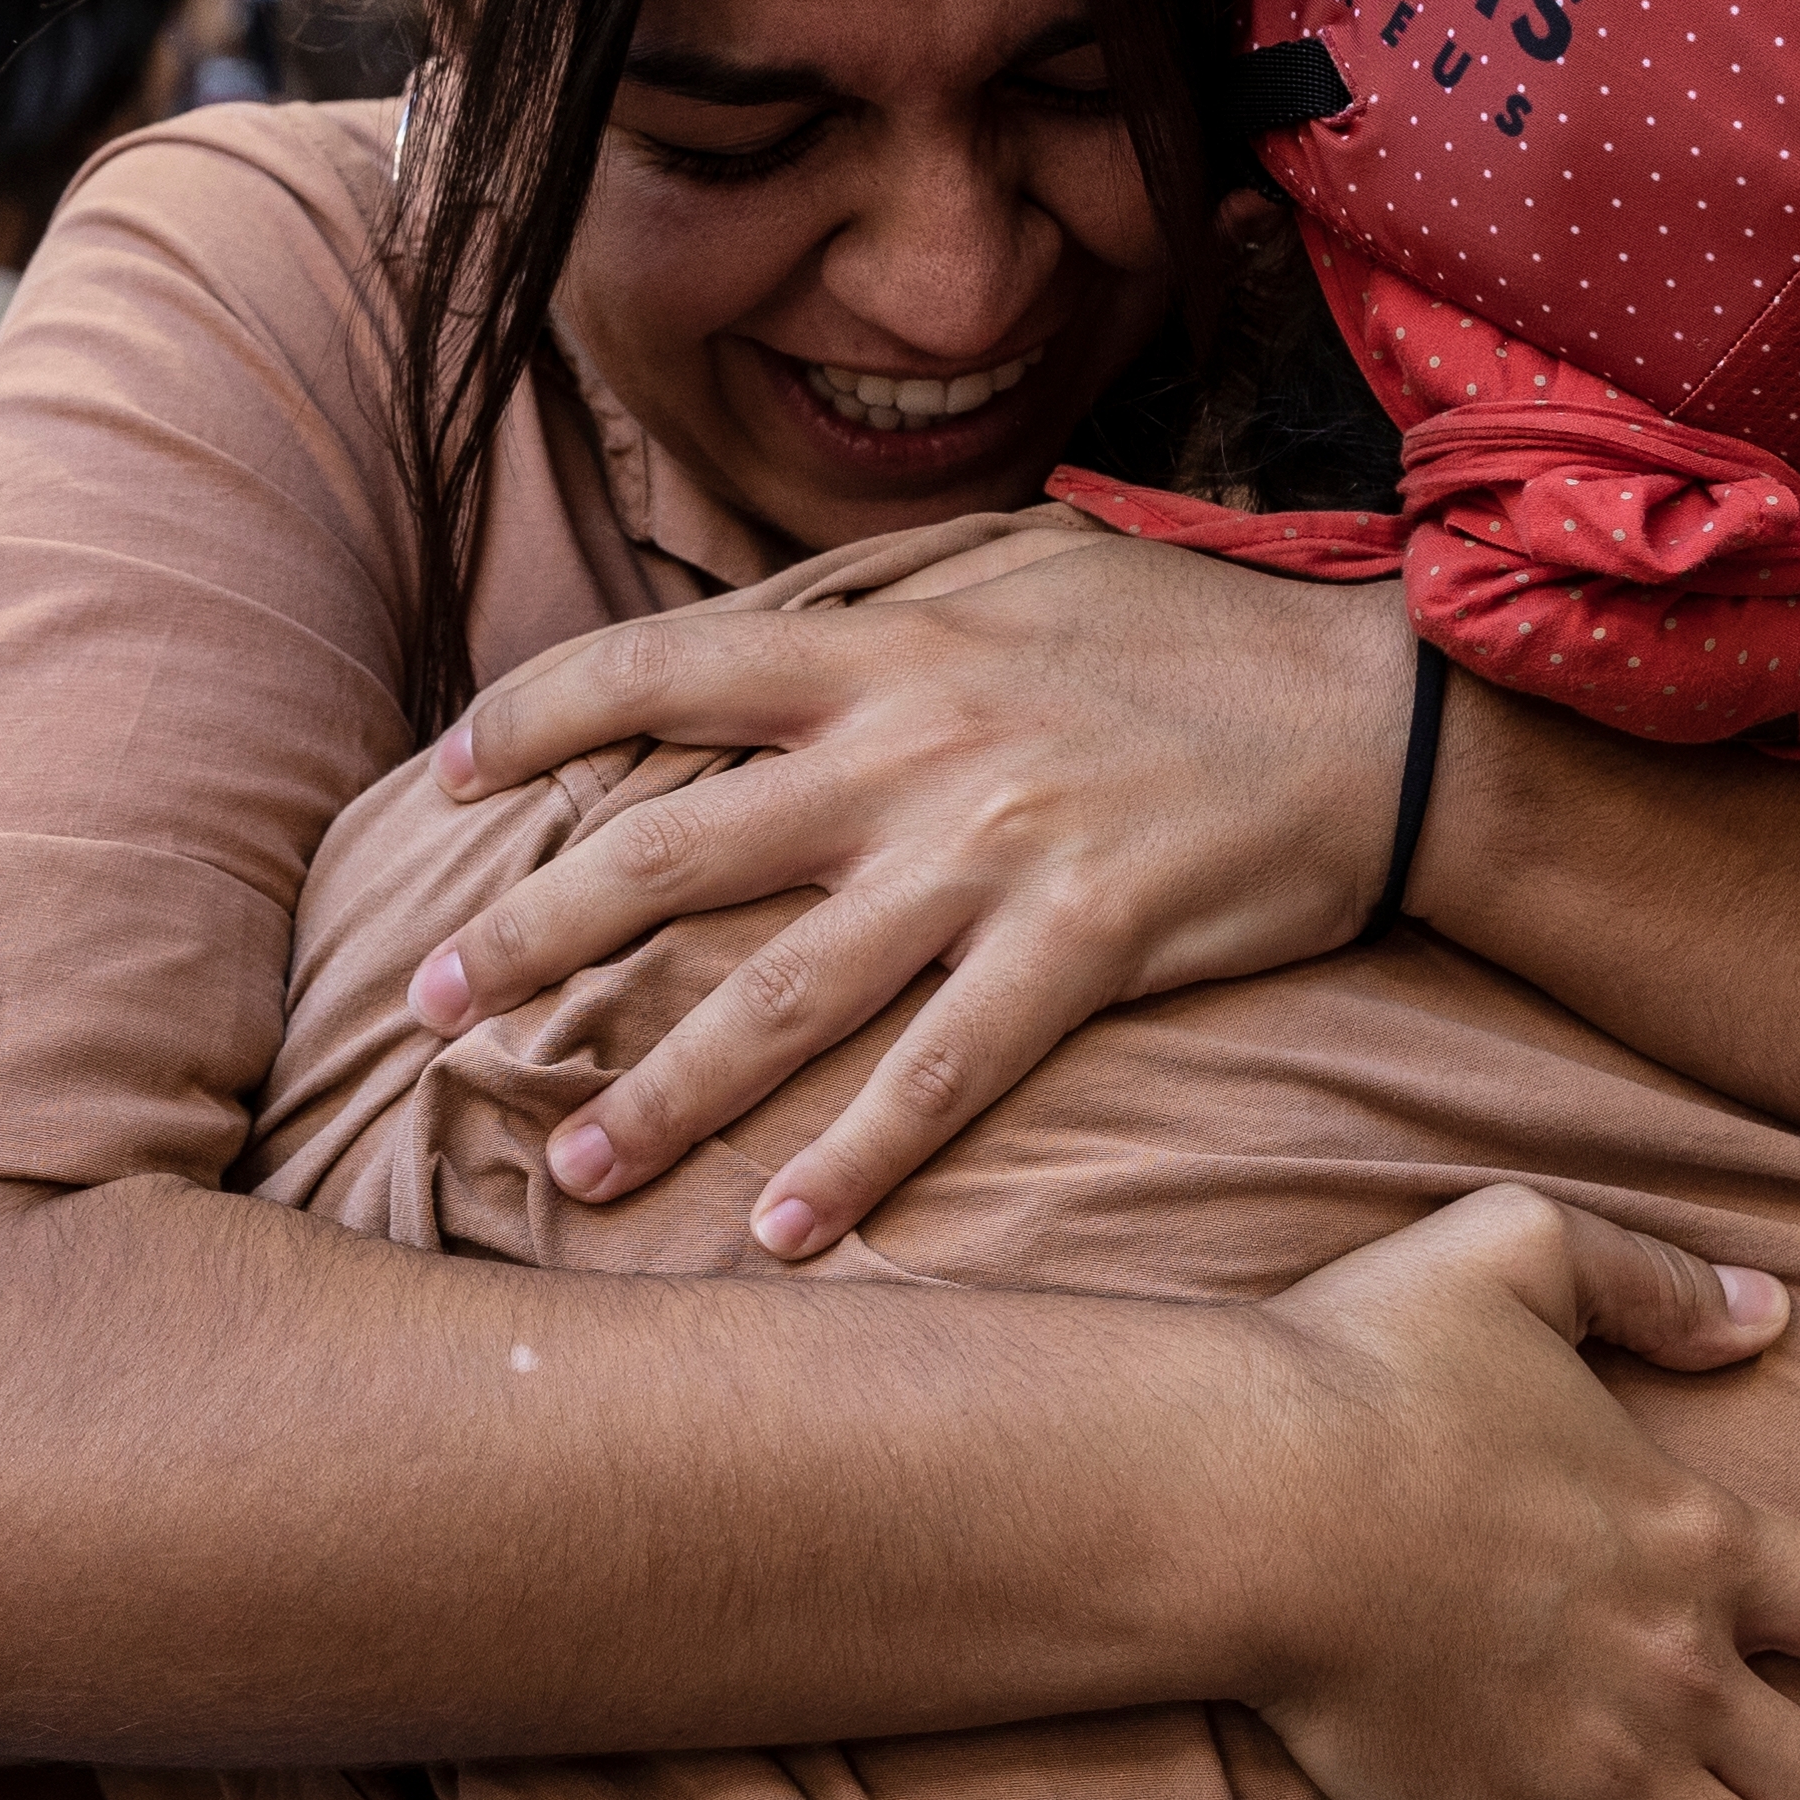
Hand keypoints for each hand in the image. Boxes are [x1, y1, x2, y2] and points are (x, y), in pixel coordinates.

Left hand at [418, 529, 1415, 1254]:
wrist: (1377, 710)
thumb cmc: (1188, 634)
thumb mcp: (1020, 563)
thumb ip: (878, 600)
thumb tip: (746, 627)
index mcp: (880, 644)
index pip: (653, 668)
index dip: (532, 717)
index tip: (443, 777)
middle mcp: (910, 747)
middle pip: (670, 851)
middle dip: (528, 936)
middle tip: (422, 1008)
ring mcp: (992, 853)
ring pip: (783, 993)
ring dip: (660, 1091)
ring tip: (565, 1167)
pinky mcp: (1085, 946)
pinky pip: (944, 1076)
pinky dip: (856, 1163)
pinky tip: (779, 1235)